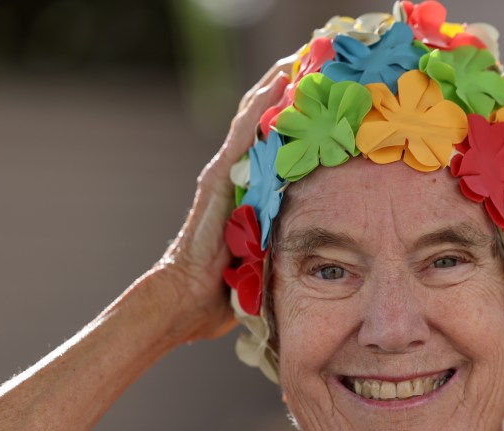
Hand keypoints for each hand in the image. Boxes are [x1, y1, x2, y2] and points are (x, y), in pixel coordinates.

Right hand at [152, 58, 292, 342]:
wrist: (185, 298)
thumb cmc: (222, 290)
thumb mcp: (263, 259)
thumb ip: (281, 243)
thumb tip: (318, 252)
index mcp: (244, 192)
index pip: (269, 143)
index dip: (291, 116)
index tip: (319, 94)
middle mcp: (231, 175)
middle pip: (260, 121)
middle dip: (286, 91)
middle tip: (315, 62)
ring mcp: (223, 174)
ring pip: (252, 118)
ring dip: (277, 86)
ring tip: (301, 58)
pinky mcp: (218, 178)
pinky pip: (244, 133)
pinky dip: (262, 105)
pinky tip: (281, 81)